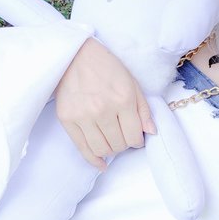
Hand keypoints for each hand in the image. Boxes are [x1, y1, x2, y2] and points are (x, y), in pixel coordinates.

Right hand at [55, 39, 155, 168]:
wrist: (76, 55)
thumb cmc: (107, 67)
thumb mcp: (132, 83)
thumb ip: (143, 109)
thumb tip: (151, 132)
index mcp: (123, 99)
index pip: (135, 135)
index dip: (138, 140)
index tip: (136, 137)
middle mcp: (103, 110)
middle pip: (119, 144)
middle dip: (125, 144)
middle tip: (123, 136)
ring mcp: (83, 116)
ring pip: (102, 149)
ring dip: (111, 150)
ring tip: (112, 142)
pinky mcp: (67, 119)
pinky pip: (82, 148)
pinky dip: (94, 159)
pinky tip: (102, 163)